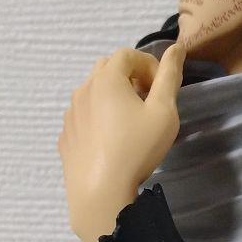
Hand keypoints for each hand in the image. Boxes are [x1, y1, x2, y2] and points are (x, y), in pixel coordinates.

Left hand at [58, 42, 185, 241]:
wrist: (100, 192)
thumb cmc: (137, 148)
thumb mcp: (163, 112)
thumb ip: (170, 76)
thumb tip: (176, 48)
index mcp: (106, 79)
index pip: (128, 54)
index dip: (149, 65)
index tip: (162, 88)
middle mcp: (83, 90)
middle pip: (107, 68)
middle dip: (129, 77)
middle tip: (147, 101)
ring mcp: (70, 114)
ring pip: (92, 92)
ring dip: (112, 97)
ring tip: (129, 123)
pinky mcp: (65, 137)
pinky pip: (83, 117)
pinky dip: (97, 118)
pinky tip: (110, 142)